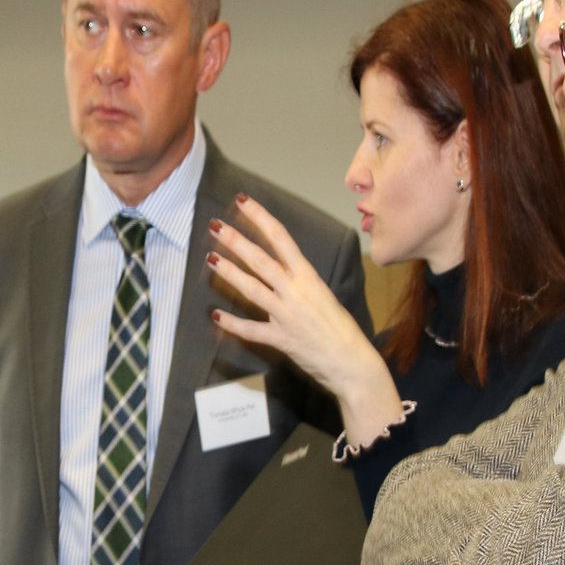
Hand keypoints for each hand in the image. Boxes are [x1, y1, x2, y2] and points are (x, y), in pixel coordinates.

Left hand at [207, 196, 384, 400]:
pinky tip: (215, 316)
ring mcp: (287, 315)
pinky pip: (252, 330)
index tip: (242, 202)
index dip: (260, 218)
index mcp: (309, 276)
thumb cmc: (340, 329)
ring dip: (230, 273)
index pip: (281, 238)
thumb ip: (299, 283)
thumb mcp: (322, 296)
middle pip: (261, 260)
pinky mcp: (282, 339)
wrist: (353, 362)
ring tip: (211, 258)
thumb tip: (280, 273)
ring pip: (253, 288)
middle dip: (236, 240)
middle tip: (215, 225)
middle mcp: (296, 291)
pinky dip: (232, 324)